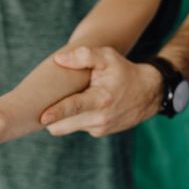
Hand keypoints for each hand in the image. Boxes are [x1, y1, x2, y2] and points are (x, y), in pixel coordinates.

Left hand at [40, 47, 162, 136]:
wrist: (149, 93)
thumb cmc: (123, 72)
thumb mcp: (107, 57)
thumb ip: (84, 56)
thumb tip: (59, 59)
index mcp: (101, 99)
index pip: (74, 107)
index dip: (56, 113)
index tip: (42, 118)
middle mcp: (99, 118)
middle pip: (62, 125)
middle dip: (50, 119)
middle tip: (39, 107)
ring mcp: (99, 128)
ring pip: (67, 127)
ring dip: (61, 118)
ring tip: (60, 102)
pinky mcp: (99, 132)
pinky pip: (77, 127)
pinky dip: (73, 119)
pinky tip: (79, 107)